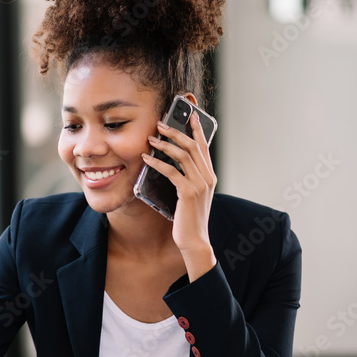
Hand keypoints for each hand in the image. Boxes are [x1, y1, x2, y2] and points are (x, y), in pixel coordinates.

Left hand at [142, 112, 217, 278]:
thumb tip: (172, 164)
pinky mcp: (188, 193)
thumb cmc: (189, 218)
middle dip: (175, 131)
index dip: (197, 130)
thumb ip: (187, 179)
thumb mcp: (191, 195)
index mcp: (209, 175)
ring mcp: (199, 184)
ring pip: (183, 155)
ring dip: (164, 144)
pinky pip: (171, 172)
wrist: (194, 240)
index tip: (190, 115)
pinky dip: (157, 163)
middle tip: (160, 123)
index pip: (204, 146)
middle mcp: (207, 177)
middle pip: (192, 146)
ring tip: (150, 138)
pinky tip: (146, 159)